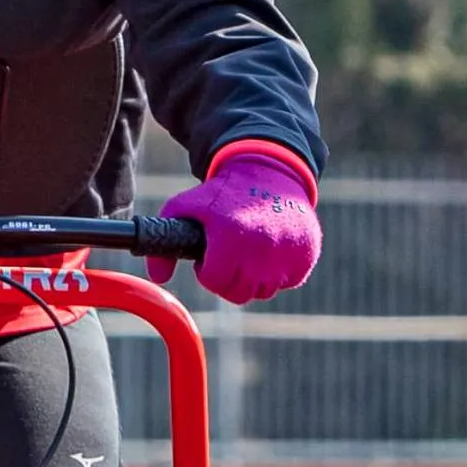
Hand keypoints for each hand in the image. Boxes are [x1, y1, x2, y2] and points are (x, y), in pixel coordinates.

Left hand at [161, 148, 320, 305]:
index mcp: (231, 234)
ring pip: (264, 291)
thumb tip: (158, 279)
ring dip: (253, 278)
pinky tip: (270, 251)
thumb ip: (162, 244)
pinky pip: (288, 282)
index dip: (207, 271)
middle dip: (228, 279)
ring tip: (248, 253)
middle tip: (228, 257)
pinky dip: (279, 272)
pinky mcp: (308, 253)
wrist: (269, 173)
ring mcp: (289, 251)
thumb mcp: (184, 207)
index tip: (210, 257)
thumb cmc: (221, 194)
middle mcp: (263, 245)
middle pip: (239, 292)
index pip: (214, 281)